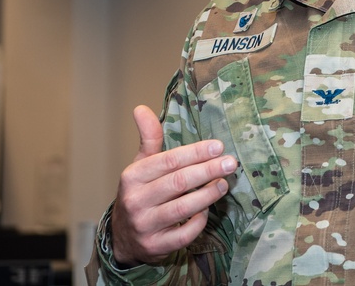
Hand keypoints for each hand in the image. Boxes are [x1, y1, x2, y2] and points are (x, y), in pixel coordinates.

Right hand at [110, 105, 236, 266]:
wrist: (123, 238)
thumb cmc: (140, 193)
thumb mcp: (140, 166)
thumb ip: (149, 138)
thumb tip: (141, 108)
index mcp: (133, 177)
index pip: (168, 161)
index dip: (195, 152)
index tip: (218, 146)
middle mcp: (136, 201)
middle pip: (178, 182)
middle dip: (208, 170)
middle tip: (230, 162)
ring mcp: (145, 225)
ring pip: (183, 208)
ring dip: (208, 194)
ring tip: (224, 183)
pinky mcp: (156, 246)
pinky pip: (184, 234)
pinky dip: (199, 221)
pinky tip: (207, 210)